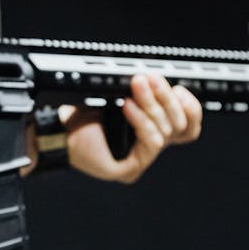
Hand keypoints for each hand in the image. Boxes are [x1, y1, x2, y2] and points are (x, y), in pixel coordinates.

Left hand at [62, 74, 201, 183]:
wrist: (58, 129)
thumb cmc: (86, 114)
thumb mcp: (122, 97)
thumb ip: (146, 94)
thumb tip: (162, 80)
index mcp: (152, 132)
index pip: (189, 127)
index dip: (190, 107)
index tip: (179, 88)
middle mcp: (149, 149)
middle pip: (179, 126)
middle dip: (165, 97)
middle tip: (149, 79)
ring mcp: (140, 162)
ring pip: (165, 132)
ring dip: (151, 105)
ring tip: (136, 87)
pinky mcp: (129, 170)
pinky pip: (150, 144)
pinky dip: (141, 121)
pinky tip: (127, 107)